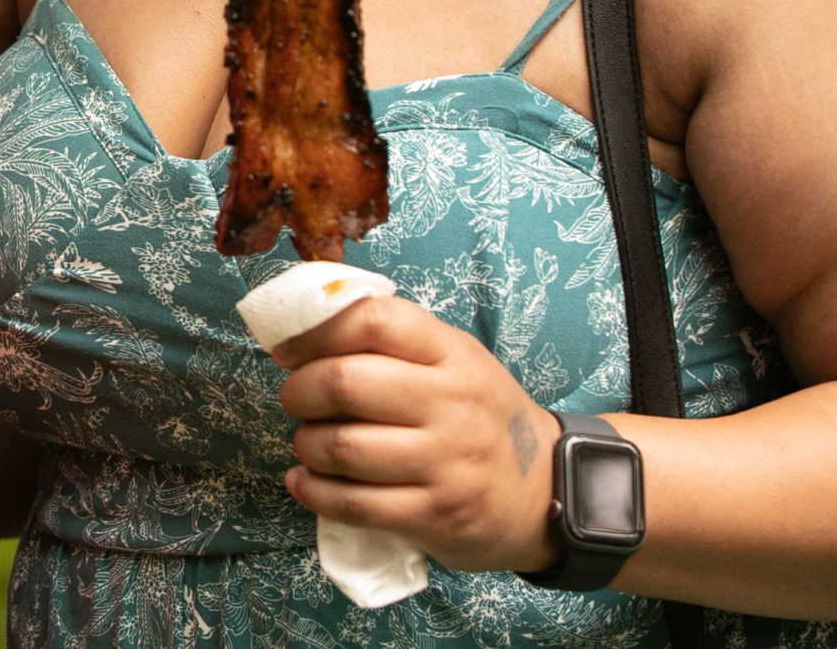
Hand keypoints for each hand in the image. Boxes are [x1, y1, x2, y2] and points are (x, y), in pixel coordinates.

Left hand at [272, 294, 561, 572]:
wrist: (546, 492)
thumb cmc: (483, 418)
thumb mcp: (456, 362)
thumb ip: (398, 342)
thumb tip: (309, 330)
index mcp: (453, 355)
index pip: (375, 320)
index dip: (317, 331)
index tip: (291, 350)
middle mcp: (451, 404)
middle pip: (346, 383)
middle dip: (300, 390)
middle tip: (295, 398)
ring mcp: (444, 463)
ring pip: (342, 447)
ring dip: (306, 444)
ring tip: (308, 442)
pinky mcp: (434, 515)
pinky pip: (353, 504)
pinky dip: (313, 491)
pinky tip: (305, 481)